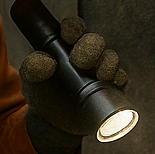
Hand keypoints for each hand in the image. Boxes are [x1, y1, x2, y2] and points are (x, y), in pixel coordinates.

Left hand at [19, 15, 128, 153]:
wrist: (54, 125)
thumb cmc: (43, 95)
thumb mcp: (32, 80)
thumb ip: (33, 67)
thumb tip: (47, 62)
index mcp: (66, 46)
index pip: (73, 28)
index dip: (73, 28)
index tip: (67, 36)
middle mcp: (86, 55)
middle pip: (95, 41)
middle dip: (91, 48)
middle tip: (80, 62)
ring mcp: (101, 70)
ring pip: (111, 57)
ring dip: (107, 64)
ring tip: (99, 75)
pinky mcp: (113, 87)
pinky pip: (121, 77)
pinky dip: (119, 78)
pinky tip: (112, 82)